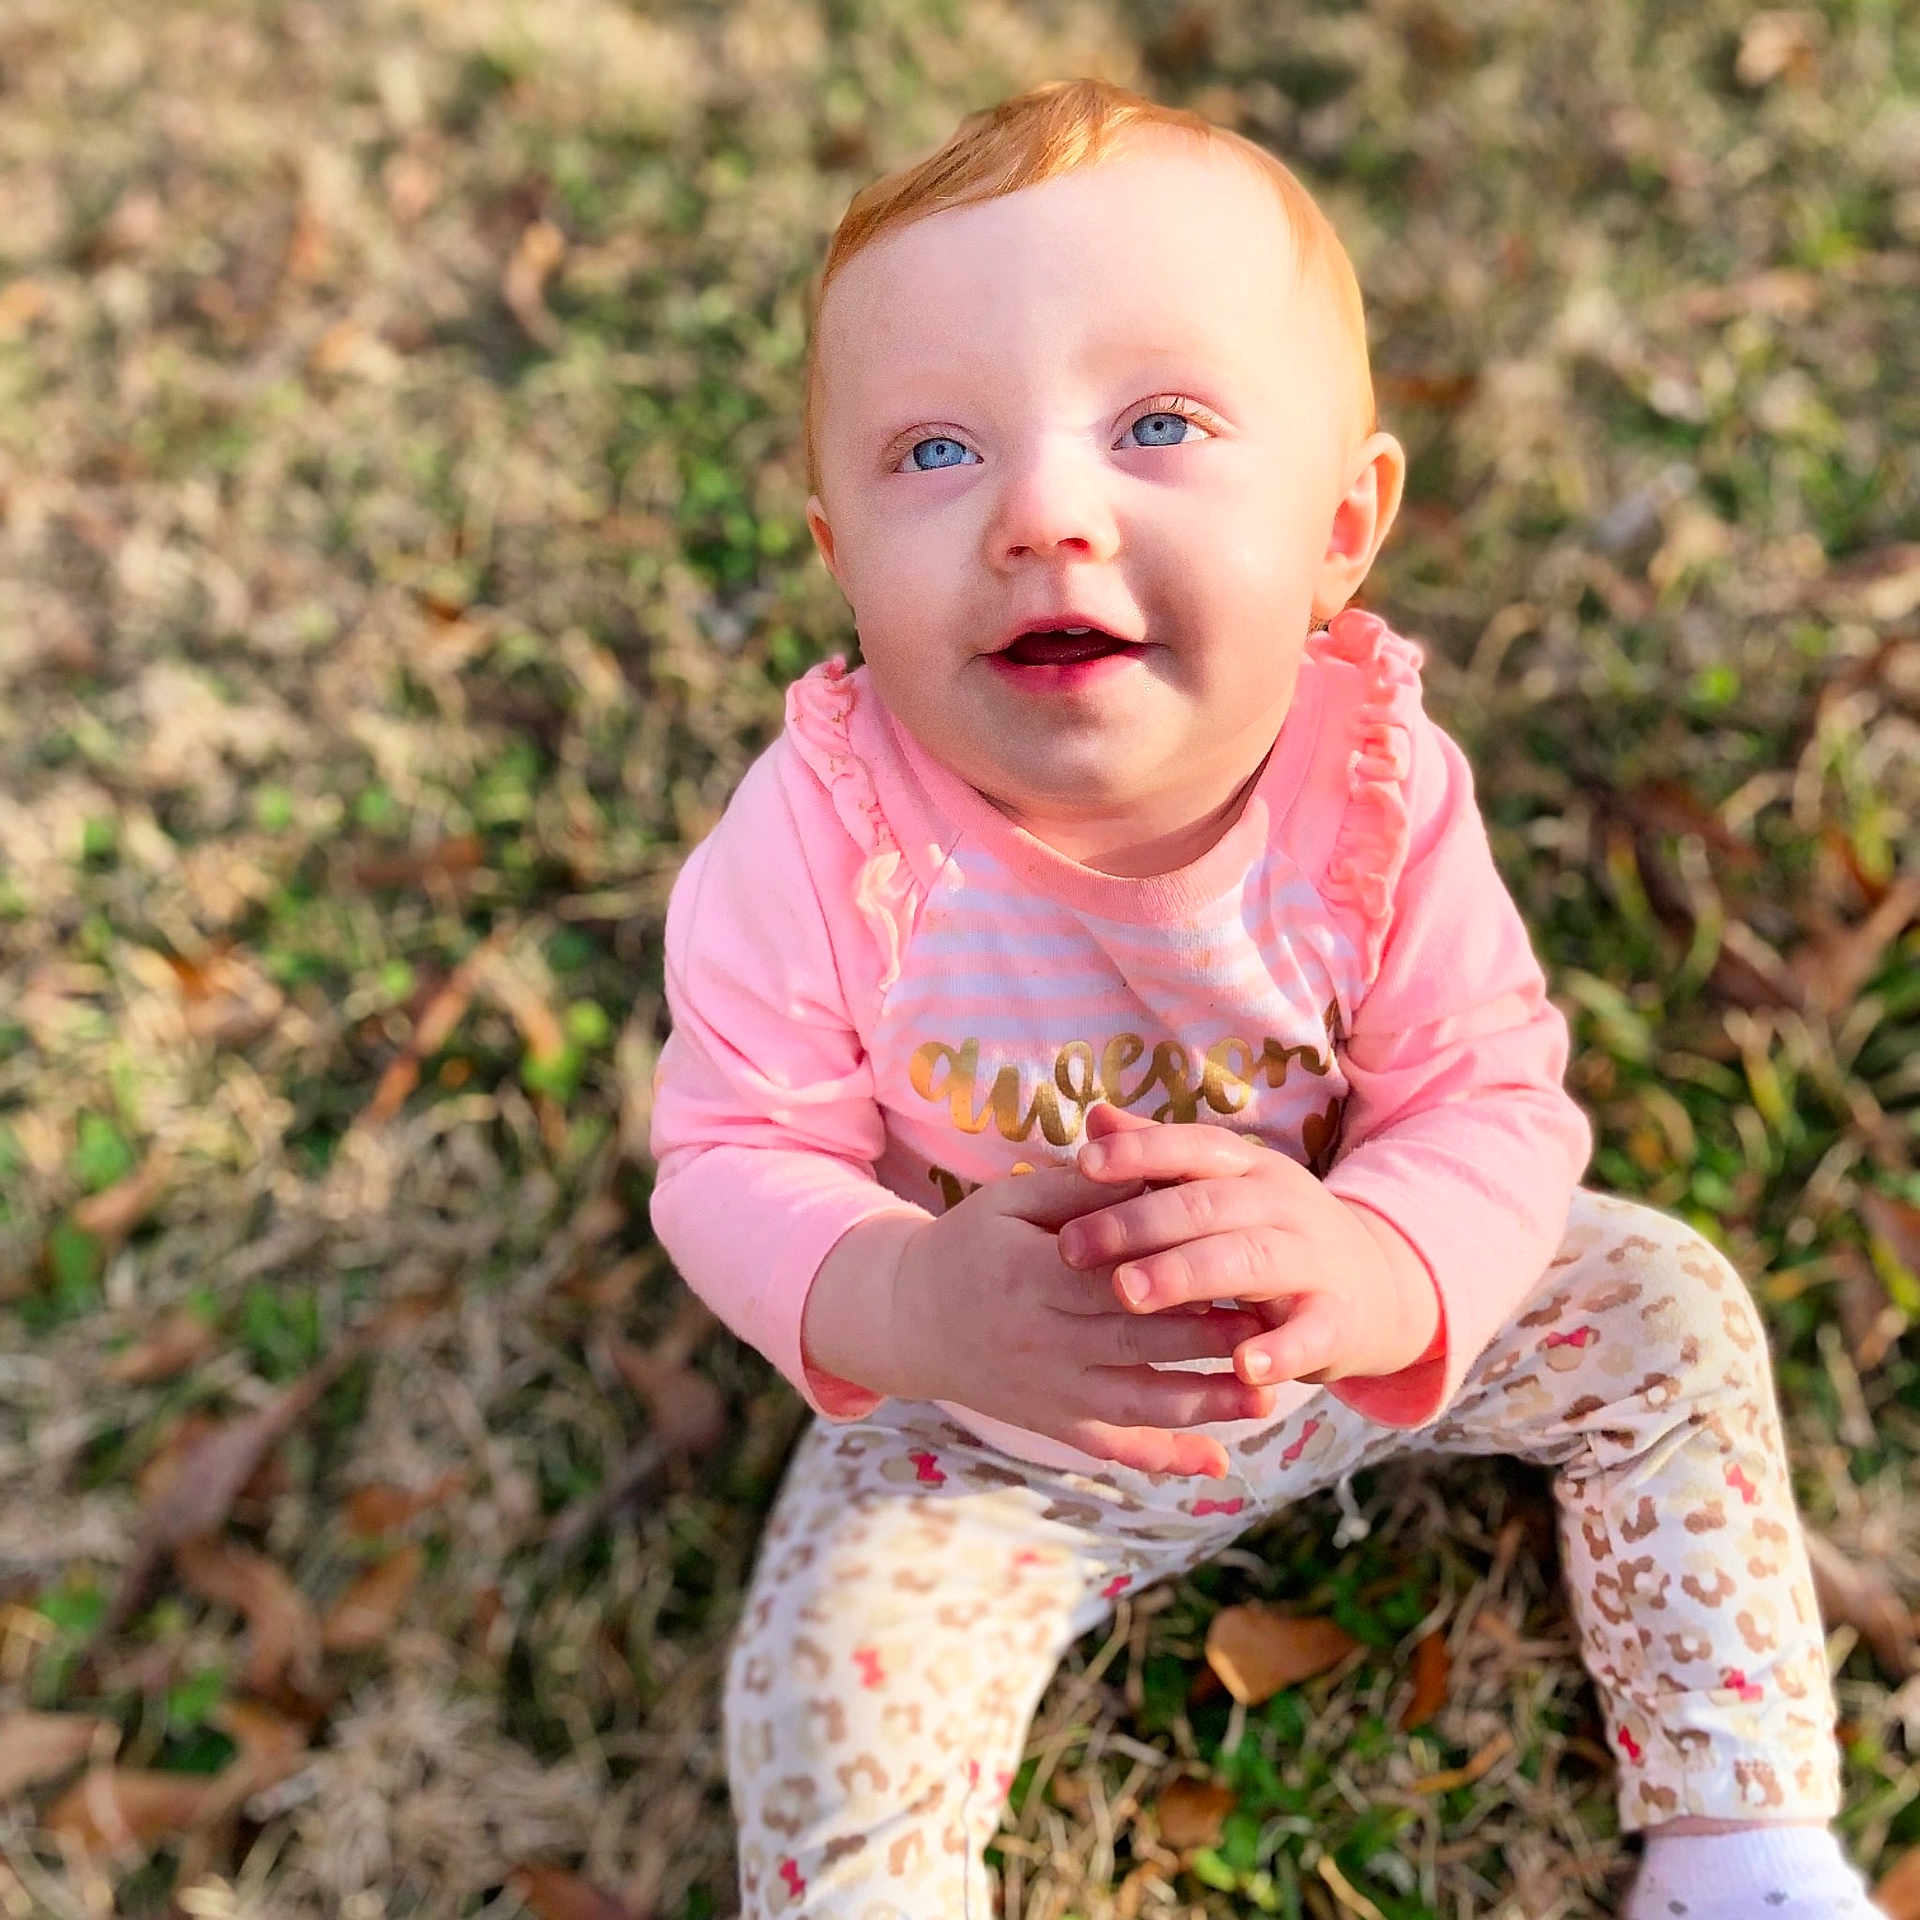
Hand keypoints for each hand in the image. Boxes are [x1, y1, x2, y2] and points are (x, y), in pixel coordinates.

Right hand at [805, 1165, 1276, 1476]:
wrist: (908, 1319)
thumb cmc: (970, 1245)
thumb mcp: (1010, 1201)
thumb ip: (1080, 1189)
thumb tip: (1152, 1172)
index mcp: (1030, 1274)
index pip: (1115, 1273)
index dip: (1178, 1269)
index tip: (1240, 1259)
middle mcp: (1040, 1338)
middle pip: (1136, 1339)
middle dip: (1209, 1335)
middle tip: (1276, 1324)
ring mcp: (1046, 1390)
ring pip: (1136, 1403)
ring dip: (1203, 1403)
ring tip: (1267, 1395)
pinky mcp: (1051, 1423)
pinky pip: (1112, 1448)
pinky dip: (1164, 1459)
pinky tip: (1218, 1461)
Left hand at [1058, 1104, 1439, 1388]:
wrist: (1377, 1287)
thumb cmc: (1269, 1234)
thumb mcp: (1222, 1188)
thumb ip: (1160, 1158)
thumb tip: (1094, 1117)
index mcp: (1249, 1167)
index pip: (1192, 1145)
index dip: (1139, 1151)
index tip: (1083, 1162)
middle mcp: (1282, 1204)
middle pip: (1207, 1204)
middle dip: (1137, 1223)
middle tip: (1073, 1247)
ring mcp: (1313, 1260)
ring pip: (1248, 1259)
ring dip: (1186, 1275)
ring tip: (1129, 1294)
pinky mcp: (1338, 1320)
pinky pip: (1309, 1334)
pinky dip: (1279, 1351)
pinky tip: (1242, 1366)